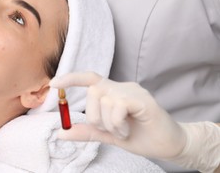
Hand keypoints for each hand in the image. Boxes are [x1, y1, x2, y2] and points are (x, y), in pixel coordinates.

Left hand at [49, 72, 186, 159]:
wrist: (169, 145)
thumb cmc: (140, 136)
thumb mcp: (107, 135)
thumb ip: (87, 131)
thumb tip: (61, 132)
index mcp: (112, 92)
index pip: (89, 79)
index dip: (71, 78)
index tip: (53, 84)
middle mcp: (121, 87)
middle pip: (93, 91)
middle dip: (94, 115)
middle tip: (110, 130)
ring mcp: (133, 91)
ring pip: (104, 99)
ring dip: (108, 123)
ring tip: (122, 131)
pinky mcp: (143, 100)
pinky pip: (118, 106)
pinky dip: (117, 123)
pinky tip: (127, 130)